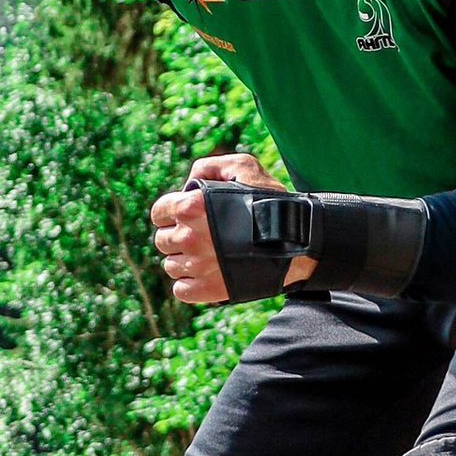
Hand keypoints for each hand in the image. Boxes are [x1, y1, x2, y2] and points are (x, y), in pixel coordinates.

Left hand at [152, 151, 316, 303]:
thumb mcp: (243, 166)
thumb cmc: (271, 200)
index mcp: (191, 206)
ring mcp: (198, 265)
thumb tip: (187, 185)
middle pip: (163, 240)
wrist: (296, 239)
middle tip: (199, 236)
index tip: (185, 217)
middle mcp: (190, 236)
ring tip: (207, 255)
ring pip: (171, 266)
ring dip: (184, 260)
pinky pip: (181, 290)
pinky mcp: (208, 290)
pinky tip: (207, 274)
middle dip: (177, 236)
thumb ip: (208, 167)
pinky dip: (190, 284)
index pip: (158, 213)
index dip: (170, 213)